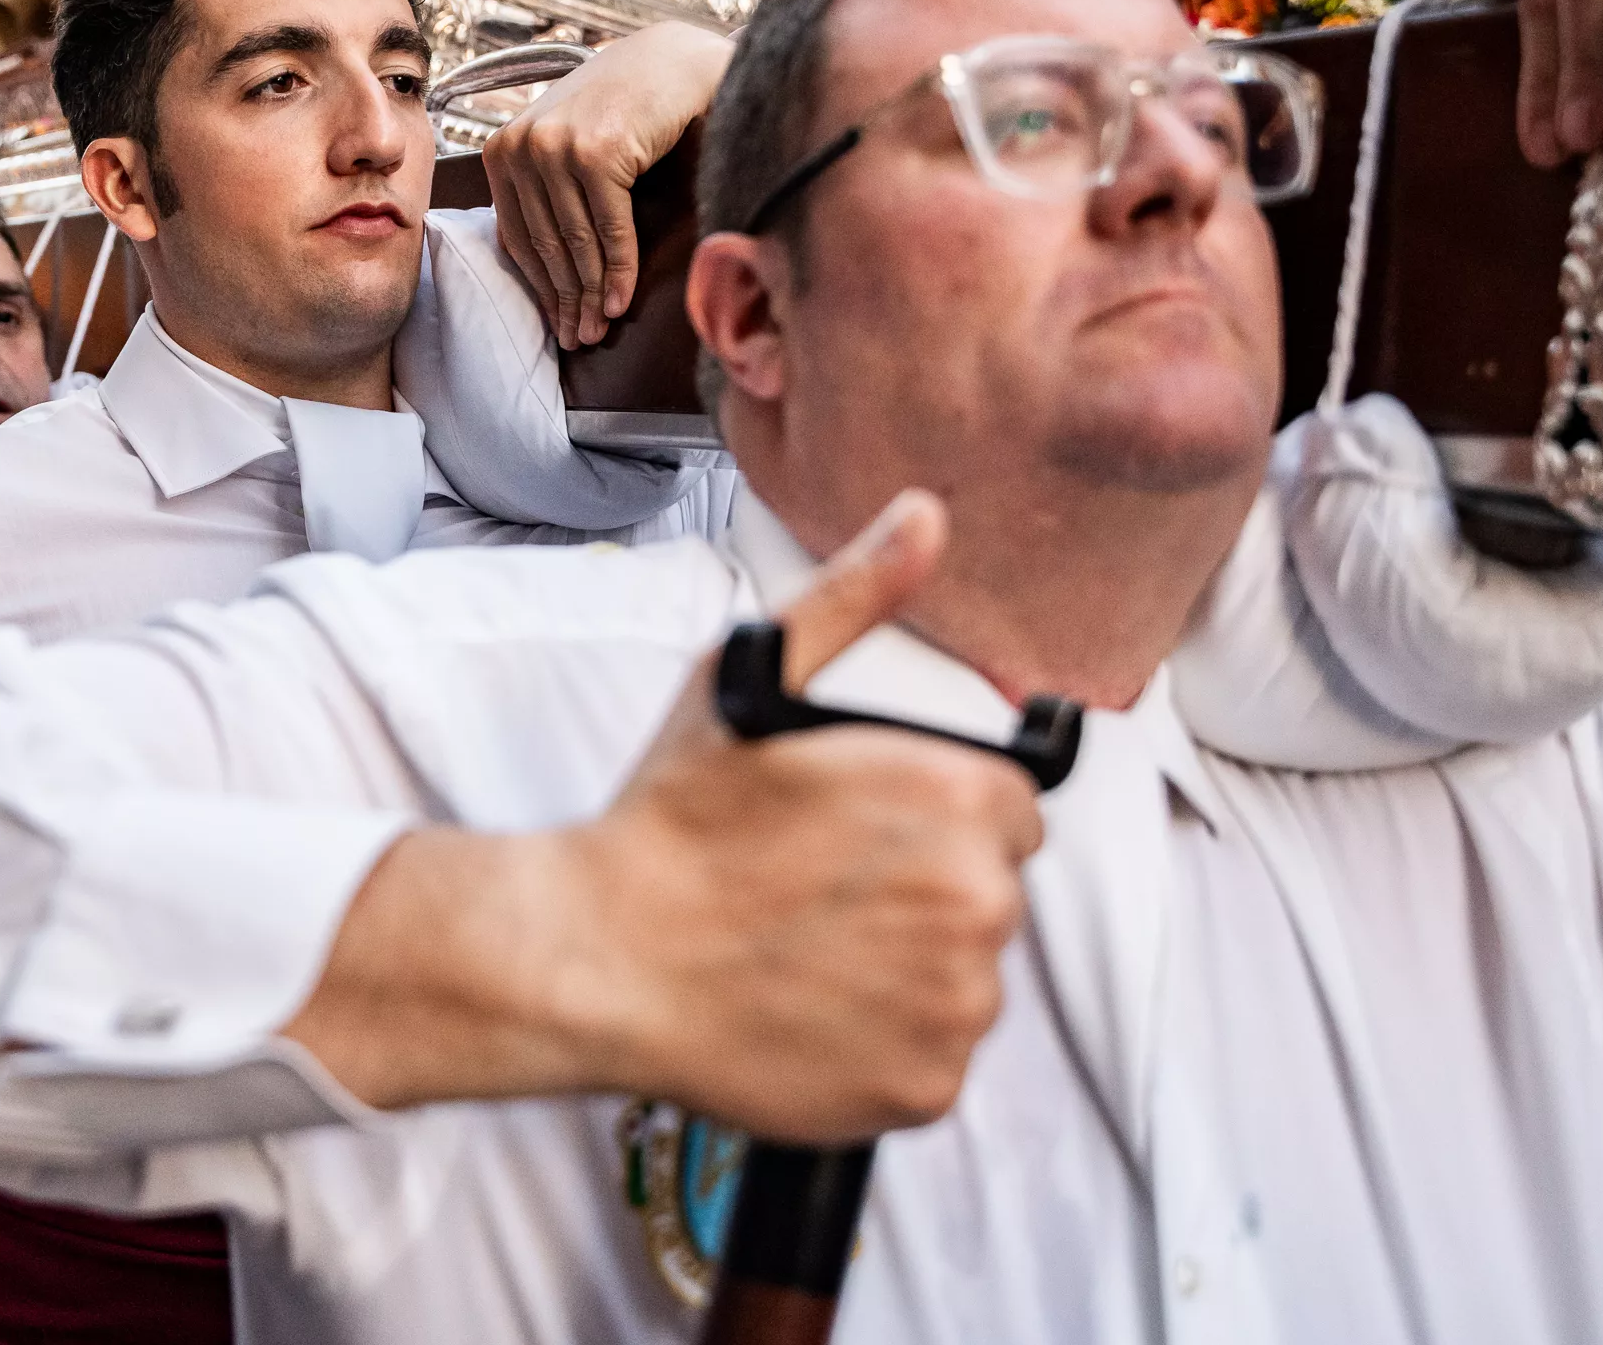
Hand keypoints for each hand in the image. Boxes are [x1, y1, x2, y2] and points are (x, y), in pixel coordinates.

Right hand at [287, 492, 1046, 1142]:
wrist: (596, 955)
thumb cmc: (669, 822)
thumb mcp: (753, 679)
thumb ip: (855, 594)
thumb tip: (925, 515)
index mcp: (955, 795)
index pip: (1007, 808)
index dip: (931, 814)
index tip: (857, 830)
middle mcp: (977, 900)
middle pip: (989, 891)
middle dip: (920, 886)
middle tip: (816, 888)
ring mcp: (954, 1003)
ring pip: (964, 977)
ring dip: (906, 967)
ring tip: (805, 949)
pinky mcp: (924, 1088)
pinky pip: (932, 1056)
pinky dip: (883, 1044)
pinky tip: (808, 1010)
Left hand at [483, 22, 734, 348]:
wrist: (673, 63)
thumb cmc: (624, 109)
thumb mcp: (568, 147)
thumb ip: (547, 195)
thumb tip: (547, 272)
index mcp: (502, 150)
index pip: (519, 235)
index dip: (539, 286)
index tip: (556, 322)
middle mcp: (521, 148)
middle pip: (546, 245)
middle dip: (565, 299)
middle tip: (579, 339)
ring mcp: (556, 150)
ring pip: (576, 243)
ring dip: (590, 294)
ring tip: (599, 329)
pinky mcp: (596, 155)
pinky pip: (609, 230)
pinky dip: (618, 270)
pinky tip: (621, 302)